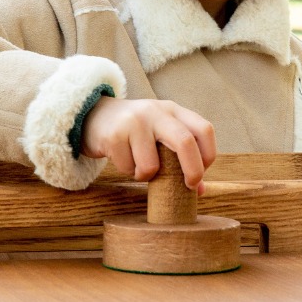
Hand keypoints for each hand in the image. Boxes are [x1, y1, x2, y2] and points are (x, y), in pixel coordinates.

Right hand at [80, 97, 215, 192]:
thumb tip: (199, 190)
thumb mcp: (159, 135)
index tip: (201, 173)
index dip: (208, 155)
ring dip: (147, 176)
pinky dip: (128, 171)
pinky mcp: (114, 135)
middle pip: (185, 142)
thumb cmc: (134, 131)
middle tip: (189, 186)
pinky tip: (122, 158)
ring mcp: (134, 122)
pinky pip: (129, 168)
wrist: (93, 115)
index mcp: (173, 110)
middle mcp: (156, 112)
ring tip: (139, 167)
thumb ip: (179, 157)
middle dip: (192, 170)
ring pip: (152, 164)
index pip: (204, 129)